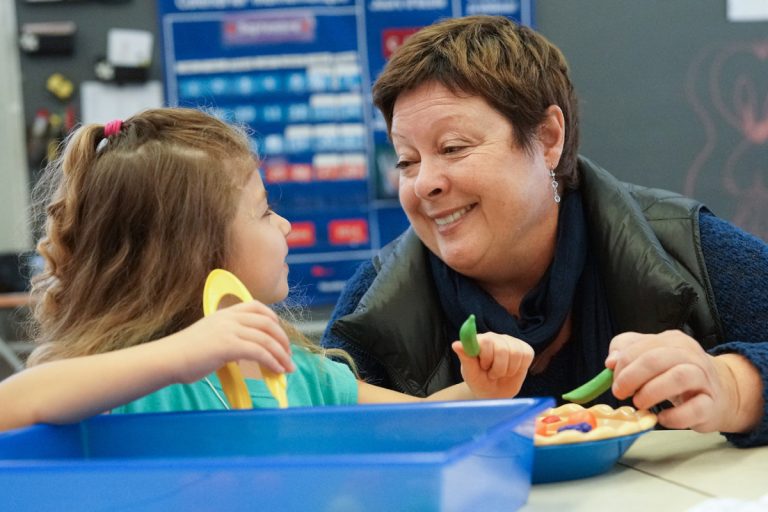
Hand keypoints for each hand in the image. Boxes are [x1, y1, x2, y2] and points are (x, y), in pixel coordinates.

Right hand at [166, 300, 294, 383]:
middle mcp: (229, 318)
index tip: (279, 333)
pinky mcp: (229, 345)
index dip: (273, 319)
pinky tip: (277, 370)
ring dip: (281, 354)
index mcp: (224, 313)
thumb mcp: (209, 336)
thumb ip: (228, 338)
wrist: (167, 359)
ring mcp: (229, 330)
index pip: (256, 307)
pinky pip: (259, 352)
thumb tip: (246, 353)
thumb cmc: (184, 354)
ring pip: (266, 339)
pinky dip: (272, 361)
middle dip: (282, 339)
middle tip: (288, 355)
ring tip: (288, 367)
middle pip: (267, 323)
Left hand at [452, 333, 533, 398]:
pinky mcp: (524, 348)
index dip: (487, 357)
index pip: (486, 341)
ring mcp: (510, 342)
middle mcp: (495, 338)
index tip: (483, 367)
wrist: (494, 393)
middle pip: (502, 349)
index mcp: (480, 340)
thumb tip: (455, 344)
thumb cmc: (479, 381)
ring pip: (515, 353)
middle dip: (497, 368)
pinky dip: (519, 368)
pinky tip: (512, 370)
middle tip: (492, 374)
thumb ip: (465, 357)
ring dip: (508, 370)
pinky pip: (526, 355)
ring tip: (501, 373)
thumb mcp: (470, 373)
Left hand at [606, 330, 754, 432]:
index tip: (613, 380)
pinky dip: (674, 416)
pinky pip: (695, 409)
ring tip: (639, 403)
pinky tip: (662, 418)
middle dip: (631, 377)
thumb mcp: (651, 357)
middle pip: (656, 359)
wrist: (722, 393)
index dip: (621, 364)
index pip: (640, 346)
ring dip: (651, 392)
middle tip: (620, 393)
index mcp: (672, 340)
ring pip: (679, 378)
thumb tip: (610, 362)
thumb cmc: (676, 374)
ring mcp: (704, 379)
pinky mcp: (711, 404)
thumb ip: (627, 352)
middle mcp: (690, 355)